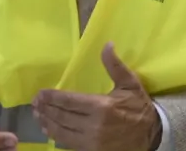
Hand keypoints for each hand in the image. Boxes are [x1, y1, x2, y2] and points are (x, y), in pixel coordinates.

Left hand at [32, 43, 161, 150]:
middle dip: (45, 108)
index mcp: (102, 106)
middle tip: (34, 102)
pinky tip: (48, 129)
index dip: (52, 97)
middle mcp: (93, 125)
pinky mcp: (90, 150)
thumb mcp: (130, 84)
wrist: (151, 135)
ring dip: (46, 122)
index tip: (40, 93)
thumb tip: (107, 44)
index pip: (69, 101)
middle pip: (62, 116)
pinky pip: (67, 143)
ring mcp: (91, 140)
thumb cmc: (139, 107)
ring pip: (61, 131)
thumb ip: (115, 66)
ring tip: (37, 114)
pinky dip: (55, 135)